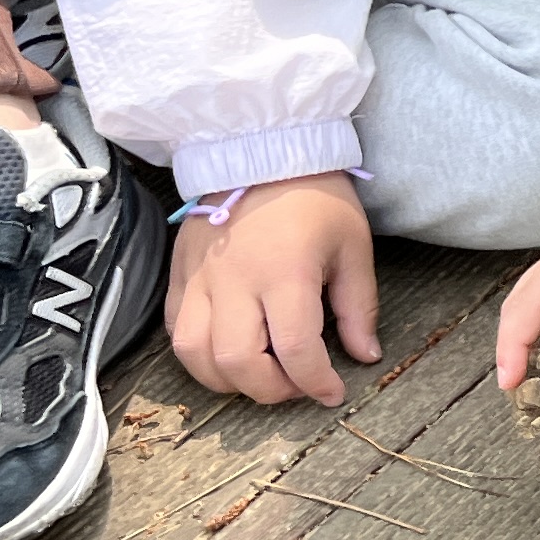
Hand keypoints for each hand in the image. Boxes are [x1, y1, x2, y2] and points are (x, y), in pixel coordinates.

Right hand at [167, 173, 377, 405]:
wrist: (262, 148)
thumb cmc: (316, 195)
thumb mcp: (353, 246)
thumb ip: (359, 307)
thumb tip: (365, 355)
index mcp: (285, 273)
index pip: (294, 349)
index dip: (316, 383)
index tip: (333, 392)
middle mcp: (235, 280)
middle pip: (237, 362)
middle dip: (270, 390)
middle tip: (295, 384)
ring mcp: (200, 277)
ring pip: (194, 353)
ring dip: (227, 379)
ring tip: (260, 373)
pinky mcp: (179, 272)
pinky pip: (175, 329)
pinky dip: (198, 353)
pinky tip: (227, 350)